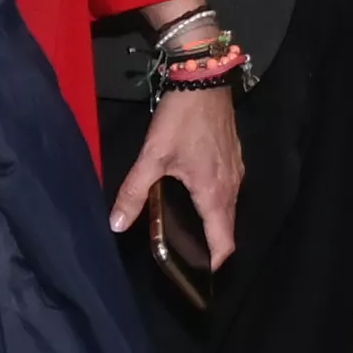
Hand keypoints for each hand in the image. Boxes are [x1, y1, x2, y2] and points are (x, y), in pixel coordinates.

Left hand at [106, 77, 241, 270]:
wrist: (204, 78)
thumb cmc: (181, 120)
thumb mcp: (152, 156)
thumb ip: (134, 192)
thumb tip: (117, 225)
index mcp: (214, 194)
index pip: (224, 243)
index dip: (213, 264)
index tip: (195, 275)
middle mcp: (232, 187)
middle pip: (227, 229)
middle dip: (209, 246)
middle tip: (181, 255)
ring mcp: (236, 171)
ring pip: (227, 209)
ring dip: (211, 223)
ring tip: (184, 229)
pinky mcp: (233, 157)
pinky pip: (227, 190)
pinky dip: (213, 202)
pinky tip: (191, 195)